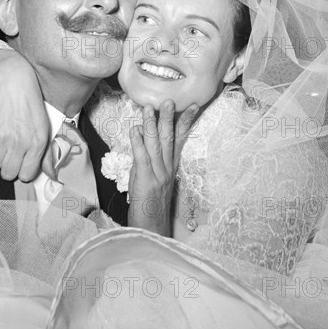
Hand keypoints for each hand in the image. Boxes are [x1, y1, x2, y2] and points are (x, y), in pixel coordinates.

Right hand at [0, 50, 51, 181]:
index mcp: (37, 143)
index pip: (26, 175)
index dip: (24, 171)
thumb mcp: (44, 128)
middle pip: (7, 174)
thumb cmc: (31, 105)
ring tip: (4, 142)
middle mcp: (20, 142)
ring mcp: (1, 137)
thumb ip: (45, 153)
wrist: (13, 83)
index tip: (23, 164)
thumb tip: (48, 173)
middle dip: (9, 167)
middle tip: (12, 154)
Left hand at [127, 100, 198, 235]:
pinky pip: (142, 158)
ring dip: (151, 125)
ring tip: (149, 108)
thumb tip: (140, 135)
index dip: (186, 121)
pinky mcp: (147, 180)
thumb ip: (148, 158)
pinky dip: (138, 142)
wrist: (151, 228)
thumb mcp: (153, 177)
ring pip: (155, 144)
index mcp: (172, 166)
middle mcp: (168, 168)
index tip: (192, 105)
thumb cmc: (150, 203)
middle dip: (169, 118)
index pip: (181, 139)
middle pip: (170, 138)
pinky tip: (135, 130)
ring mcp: (158, 174)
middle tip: (169, 100)